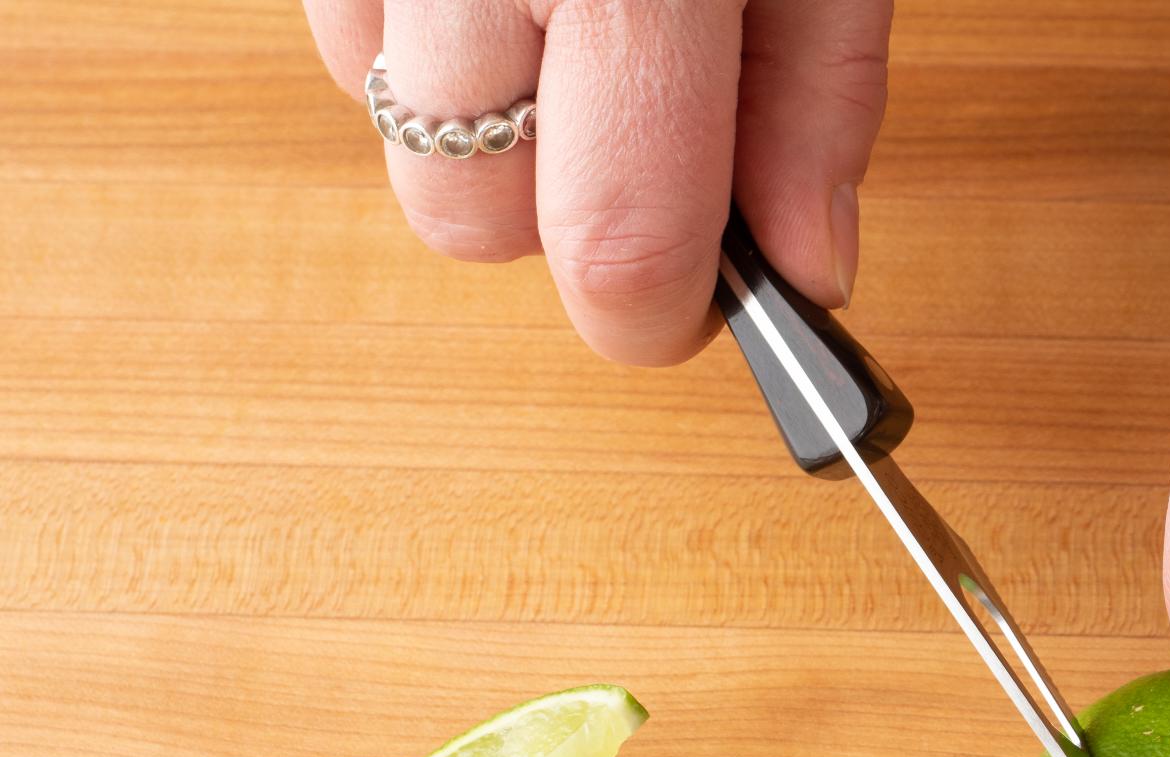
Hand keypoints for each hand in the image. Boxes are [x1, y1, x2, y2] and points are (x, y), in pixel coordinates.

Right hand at [304, 0, 890, 364]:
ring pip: (397, 139)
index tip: (706, 304)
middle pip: (469, 224)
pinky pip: (346, 40)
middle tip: (649, 142)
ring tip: (577, 28)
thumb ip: (820, 96)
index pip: (616, 241)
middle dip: (565, 227)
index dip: (666, 312)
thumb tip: (807, 271)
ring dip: (489, 132)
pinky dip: (426, 45)